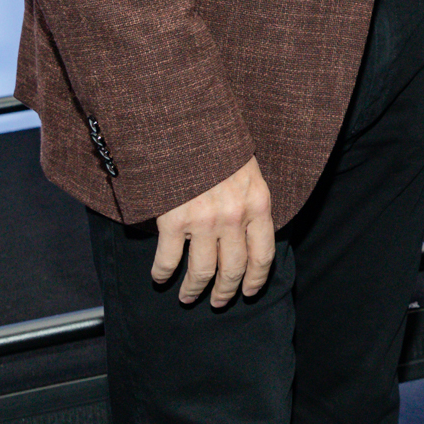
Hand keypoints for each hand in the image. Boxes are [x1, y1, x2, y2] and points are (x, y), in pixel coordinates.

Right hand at [152, 156, 274, 307]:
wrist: (185, 121)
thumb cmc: (217, 143)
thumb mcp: (247, 168)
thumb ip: (249, 200)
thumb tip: (247, 232)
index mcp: (258, 203)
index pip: (263, 254)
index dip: (256, 279)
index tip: (249, 291)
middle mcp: (234, 217)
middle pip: (234, 269)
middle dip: (225, 290)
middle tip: (218, 302)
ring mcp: (204, 220)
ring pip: (202, 271)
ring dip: (194, 290)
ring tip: (188, 296)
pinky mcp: (173, 220)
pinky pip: (169, 259)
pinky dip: (162, 273)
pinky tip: (160, 277)